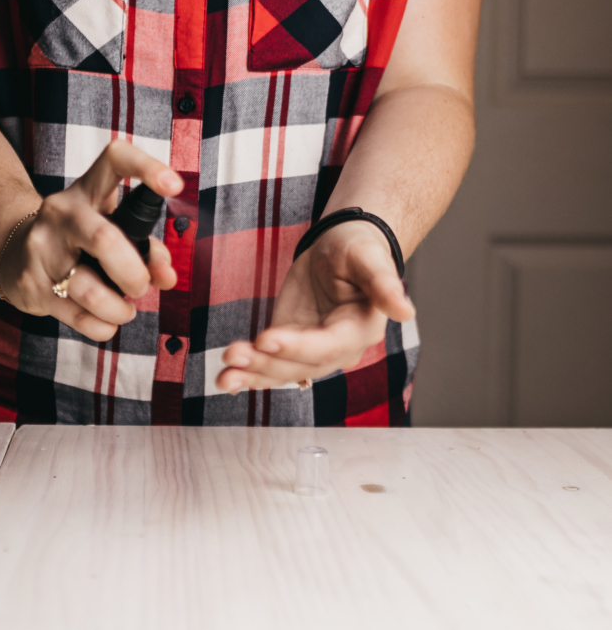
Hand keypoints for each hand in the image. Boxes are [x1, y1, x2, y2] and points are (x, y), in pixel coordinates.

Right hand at [0, 140, 183, 341]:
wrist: (11, 253)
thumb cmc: (77, 241)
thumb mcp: (109, 229)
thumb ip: (147, 249)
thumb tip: (167, 276)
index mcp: (87, 191)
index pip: (114, 160)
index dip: (147, 168)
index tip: (174, 187)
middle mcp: (61, 214)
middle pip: (105, 240)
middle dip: (135, 273)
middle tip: (141, 286)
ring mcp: (42, 250)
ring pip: (91, 291)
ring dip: (120, 309)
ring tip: (124, 310)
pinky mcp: (31, 285)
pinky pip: (79, 317)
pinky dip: (103, 326)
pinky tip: (105, 321)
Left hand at [216, 220, 415, 392]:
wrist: (341, 250)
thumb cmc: (358, 250)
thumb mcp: (370, 258)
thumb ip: (383, 284)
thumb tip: (405, 310)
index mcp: (359, 329)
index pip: (326, 345)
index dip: (296, 346)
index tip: (265, 337)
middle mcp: (337, 349)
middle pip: (300, 364)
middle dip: (265, 363)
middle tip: (233, 355)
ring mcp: (312, 351)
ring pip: (282, 371)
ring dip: (252, 374)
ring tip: (223, 375)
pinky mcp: (290, 347)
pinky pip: (271, 366)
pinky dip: (249, 375)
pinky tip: (227, 380)